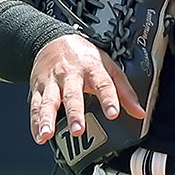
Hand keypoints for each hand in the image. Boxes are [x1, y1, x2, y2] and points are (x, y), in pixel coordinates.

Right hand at [27, 33, 146, 143]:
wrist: (54, 39)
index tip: (113, 114)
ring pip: (48, 101)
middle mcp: (70, 74)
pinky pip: (35, 105)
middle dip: (74, 112)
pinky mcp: (38, 87)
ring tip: (47, 134)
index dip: (108, 98)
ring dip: (47, 119)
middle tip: (78, 130)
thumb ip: (124, 90)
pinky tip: (39, 135)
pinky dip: (35, 122)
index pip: (102, 83)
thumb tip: (140, 112)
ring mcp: (52, 81)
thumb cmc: (84, 56)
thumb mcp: (108, 66)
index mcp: (91, 68)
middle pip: (72, 94)